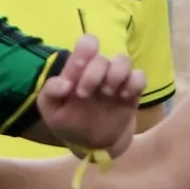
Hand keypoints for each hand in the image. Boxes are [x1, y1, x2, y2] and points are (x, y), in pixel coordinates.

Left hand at [32, 36, 140, 158]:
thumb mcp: (51, 111)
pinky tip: (124, 96)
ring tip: (107, 92)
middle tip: (83, 95)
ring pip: (124, 60)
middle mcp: (99, 71)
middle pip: (102, 57)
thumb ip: (50, 93)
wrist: (91, 144)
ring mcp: (117, 81)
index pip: (87, 44)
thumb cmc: (70, 123)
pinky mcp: (132, 93)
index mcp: (79, 70)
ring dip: (115, 73)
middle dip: (93, 74)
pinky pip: (140, 77)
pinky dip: (134, 82)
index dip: (84, 53)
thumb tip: (64, 83)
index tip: (74, 76)